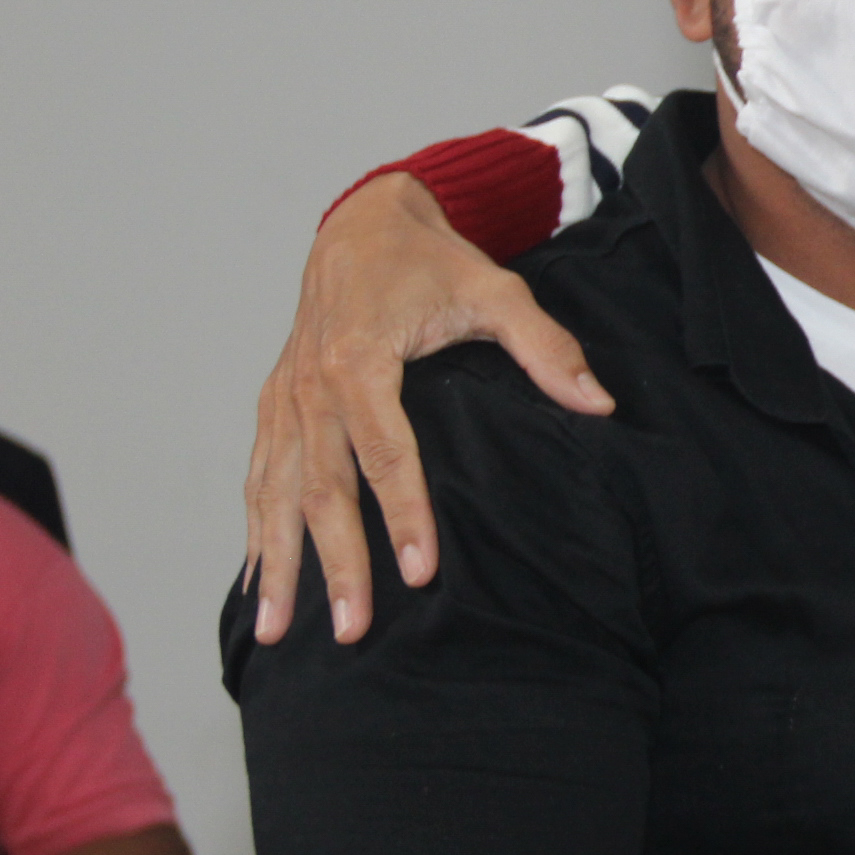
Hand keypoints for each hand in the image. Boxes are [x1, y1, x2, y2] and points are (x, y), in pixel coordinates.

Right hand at [242, 172, 610, 643]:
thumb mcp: (498, 289)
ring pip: (276, 493)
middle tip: (351, 630)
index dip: (404, 515)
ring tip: (280, 632)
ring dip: (279, 565)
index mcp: (362, 359)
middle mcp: (311, 385)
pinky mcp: (274, 405)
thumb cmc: (433, 261)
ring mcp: (285, 398)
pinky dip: (254, 532)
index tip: (421, 573)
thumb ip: (547, 347)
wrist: (363, 221)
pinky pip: (258, 476)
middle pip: (322, 489)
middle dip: (335, 564)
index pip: (386, 453)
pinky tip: (259, 585)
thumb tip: (599, 404)